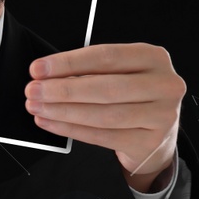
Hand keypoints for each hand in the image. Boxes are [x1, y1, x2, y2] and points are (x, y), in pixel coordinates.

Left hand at [25, 43, 183, 192]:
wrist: (155, 132)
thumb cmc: (130, 95)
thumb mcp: (116, 73)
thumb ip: (87, 71)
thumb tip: (45, 76)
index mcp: (153, 58)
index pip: (106, 56)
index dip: (68, 63)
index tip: (38, 69)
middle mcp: (164, 85)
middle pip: (106, 87)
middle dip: (63, 90)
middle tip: (33, 91)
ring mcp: (163, 115)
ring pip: (105, 115)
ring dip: (64, 112)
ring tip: (38, 107)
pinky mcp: (152, 141)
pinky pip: (104, 136)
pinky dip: (72, 130)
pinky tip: (51, 123)